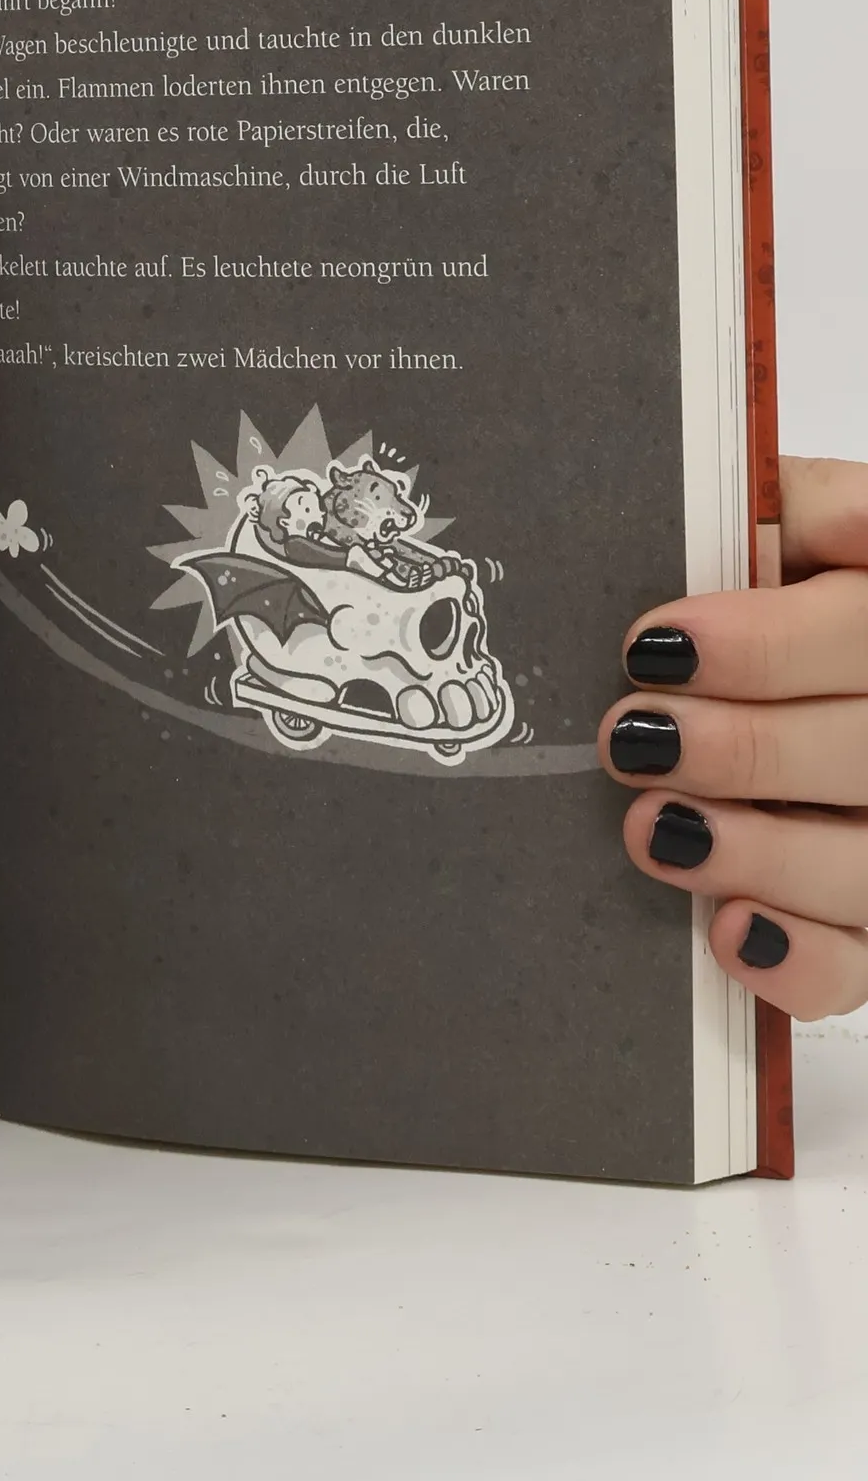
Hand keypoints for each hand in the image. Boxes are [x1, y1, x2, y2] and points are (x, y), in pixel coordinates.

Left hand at [603, 457, 867, 1018]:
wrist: (826, 691)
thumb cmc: (815, 601)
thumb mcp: (821, 533)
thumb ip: (800, 513)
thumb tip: (753, 513)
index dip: (768, 647)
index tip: (654, 647)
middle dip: (745, 750)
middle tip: (635, 738)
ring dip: (758, 853)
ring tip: (654, 829)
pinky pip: (859, 966)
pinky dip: (798, 958)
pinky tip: (729, 929)